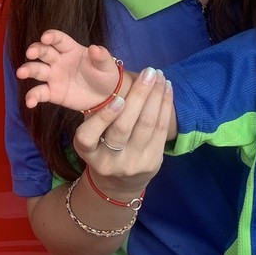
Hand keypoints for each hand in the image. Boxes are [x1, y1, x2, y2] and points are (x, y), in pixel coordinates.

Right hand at [17, 31, 121, 111]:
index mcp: (71, 49)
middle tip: (30, 53)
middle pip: (43, 52)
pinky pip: (39, 93)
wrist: (106, 98)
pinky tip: (30, 102)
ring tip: (21, 73)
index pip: (58, 39)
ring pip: (37, 70)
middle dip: (35, 50)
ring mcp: (53, 76)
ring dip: (28, 70)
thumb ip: (101, 56)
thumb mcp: (107, 65)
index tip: (45, 38)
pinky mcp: (52, 93)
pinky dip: (32, 97)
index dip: (51, 36)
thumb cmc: (105, 76)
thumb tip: (95, 48)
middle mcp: (58, 60)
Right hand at [72, 67, 172, 200]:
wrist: (118, 182)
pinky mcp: (153, 163)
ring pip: (147, 127)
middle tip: (149, 72)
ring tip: (160, 76)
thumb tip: (108, 73)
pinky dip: (165, 107)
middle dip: (139, 96)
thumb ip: (96, 112)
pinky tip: (166, 89)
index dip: (103, 118)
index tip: (117, 98)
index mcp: (88, 153)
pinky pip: (161, 131)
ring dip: (156, 97)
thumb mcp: (91, 135)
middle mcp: (109, 161)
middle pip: (124, 128)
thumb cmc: (101, 146)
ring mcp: (133, 164)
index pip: (88, 137)